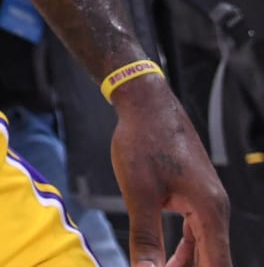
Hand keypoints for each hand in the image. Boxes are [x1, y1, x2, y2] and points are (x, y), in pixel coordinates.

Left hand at [109, 76, 230, 266]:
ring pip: (204, 248)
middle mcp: (216, 209)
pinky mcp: (196, 196)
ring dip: (183, 264)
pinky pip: (197, 232)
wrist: (146, 105)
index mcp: (210, 211)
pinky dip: (183, 249)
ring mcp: (208, 203)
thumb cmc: (143, 142)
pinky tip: (162, 258)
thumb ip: (146, 238)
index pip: (217, 264)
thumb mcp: (139, 195)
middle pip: (212, 259)